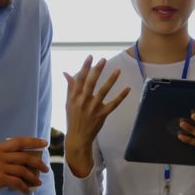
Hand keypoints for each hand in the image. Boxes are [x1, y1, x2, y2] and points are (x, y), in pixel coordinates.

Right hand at [0, 137, 48, 194]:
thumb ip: (4, 157)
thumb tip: (22, 163)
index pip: (19, 141)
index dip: (33, 141)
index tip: (44, 143)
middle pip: (25, 156)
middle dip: (38, 163)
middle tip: (45, 168)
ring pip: (23, 170)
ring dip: (33, 177)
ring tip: (38, 183)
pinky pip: (17, 183)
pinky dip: (25, 188)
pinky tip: (27, 192)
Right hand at [63, 56, 129, 176]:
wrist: (78, 137)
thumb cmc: (73, 118)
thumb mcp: (68, 102)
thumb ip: (70, 87)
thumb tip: (66, 73)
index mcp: (74, 97)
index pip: (80, 79)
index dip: (85, 67)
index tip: (90, 57)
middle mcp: (83, 101)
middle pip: (91, 83)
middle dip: (97, 70)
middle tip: (103, 60)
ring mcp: (93, 108)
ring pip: (103, 91)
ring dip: (111, 80)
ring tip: (118, 70)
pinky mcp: (102, 115)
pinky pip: (113, 104)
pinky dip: (121, 96)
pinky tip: (127, 88)